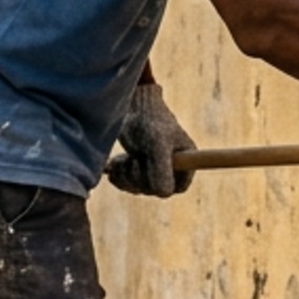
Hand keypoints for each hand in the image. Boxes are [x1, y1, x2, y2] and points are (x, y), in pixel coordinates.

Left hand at [105, 82, 196, 196]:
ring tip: (118, 162)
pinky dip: (119, 176)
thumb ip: (162, 169)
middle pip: (155, 189)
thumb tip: (163, 194)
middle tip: (132, 161)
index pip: (178, 187)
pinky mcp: (137, 165)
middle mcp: (172, 164)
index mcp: (186, 158)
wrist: (129, 104)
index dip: (163, 185)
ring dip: (126, 177)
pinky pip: (128, 183)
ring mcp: (154, 166)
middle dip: (139, 178)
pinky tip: (112, 167)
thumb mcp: (157, 143)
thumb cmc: (148, 119)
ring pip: (139, 187)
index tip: (149, 172)